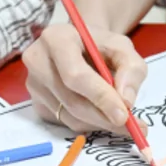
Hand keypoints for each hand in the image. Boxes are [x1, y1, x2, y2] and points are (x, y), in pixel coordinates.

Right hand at [22, 23, 146, 133]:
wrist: (80, 46)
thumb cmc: (100, 45)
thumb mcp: (122, 47)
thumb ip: (131, 69)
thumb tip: (126, 100)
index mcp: (56, 38)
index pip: (75, 74)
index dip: (99, 96)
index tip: (124, 115)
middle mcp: (37, 60)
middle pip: (71, 100)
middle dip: (104, 117)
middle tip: (131, 127)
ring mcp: (33, 84)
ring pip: (70, 116)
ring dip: (99, 123)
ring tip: (121, 119)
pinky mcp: (36, 103)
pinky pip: (65, 123)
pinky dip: (89, 124)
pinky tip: (101, 113)